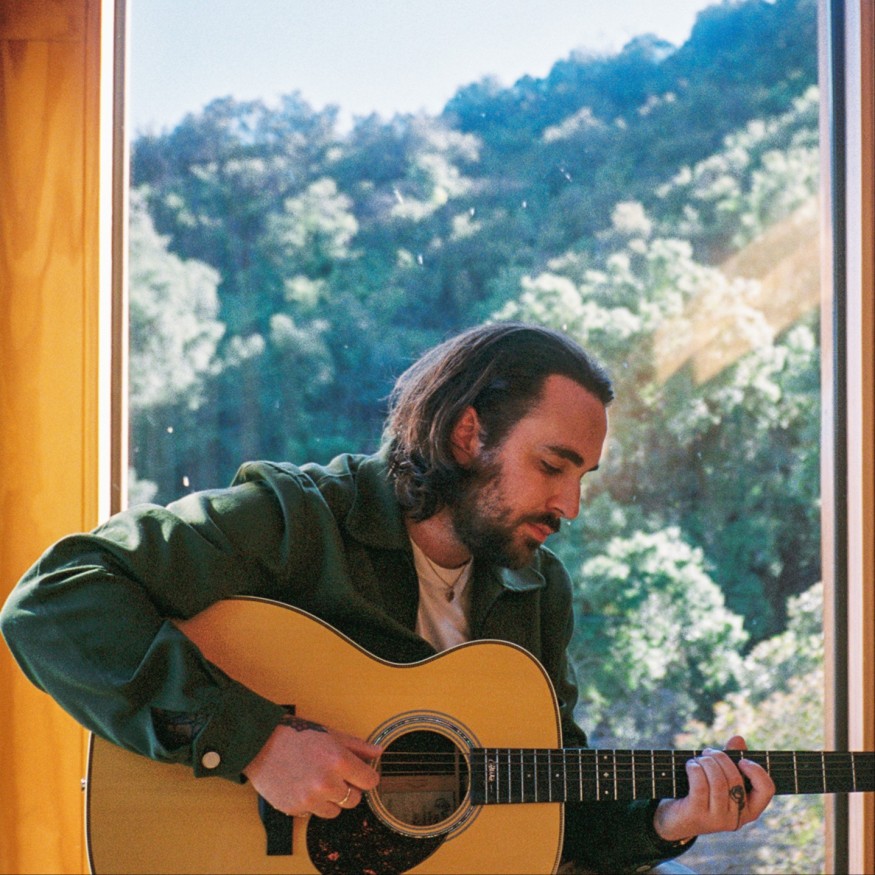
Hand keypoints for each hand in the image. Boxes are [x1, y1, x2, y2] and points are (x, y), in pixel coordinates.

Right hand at [242, 720, 381, 818]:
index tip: (361, 774)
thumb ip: (357, 746)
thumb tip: (378, 752)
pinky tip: (302, 786)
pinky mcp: (294, 809)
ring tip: (316, 780)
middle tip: (335, 775)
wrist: (260, 744)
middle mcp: (326, 783)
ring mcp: (309, 799)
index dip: (366, 777)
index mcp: (338, 761)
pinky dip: (311, 803)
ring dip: (330, 799)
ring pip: (335, 811)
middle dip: (348, 788)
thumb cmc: (296, 735)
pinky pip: (313, 813)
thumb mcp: (330, 734)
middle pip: (354, 800)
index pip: (369, 782)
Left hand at [653, 735, 775, 841]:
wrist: (675, 818)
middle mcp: (737, 818)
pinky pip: (700, 785)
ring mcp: (718, 819)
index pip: (766, 789)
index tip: (741, 760)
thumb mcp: (719, 776)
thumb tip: (738, 739)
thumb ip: (732, 759)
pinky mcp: (698, 815)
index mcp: (749, 809)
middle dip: (720, 758)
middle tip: (708, 752)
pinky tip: (690, 765)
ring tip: (698, 759)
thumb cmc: (701, 793)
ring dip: (706, 762)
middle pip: (735, 779)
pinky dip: (695, 768)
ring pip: (718, 781)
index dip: (756, 771)